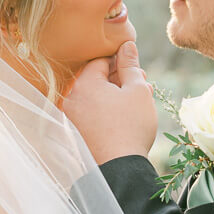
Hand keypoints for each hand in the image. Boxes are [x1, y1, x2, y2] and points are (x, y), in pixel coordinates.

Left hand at [63, 41, 157, 164]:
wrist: (119, 167)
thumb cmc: (130, 126)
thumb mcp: (137, 90)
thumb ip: (130, 65)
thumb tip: (127, 45)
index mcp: (84, 84)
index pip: (101, 61)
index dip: (121, 61)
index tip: (136, 69)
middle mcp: (71, 98)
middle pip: (97, 79)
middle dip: (120, 79)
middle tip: (142, 85)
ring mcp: (71, 117)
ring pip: (95, 96)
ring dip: (116, 95)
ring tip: (139, 101)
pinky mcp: (75, 133)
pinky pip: (91, 112)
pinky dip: (106, 110)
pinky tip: (126, 115)